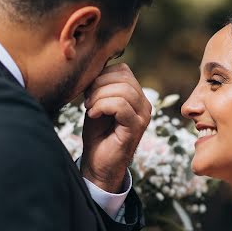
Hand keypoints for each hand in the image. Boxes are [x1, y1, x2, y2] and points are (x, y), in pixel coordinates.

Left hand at [82, 64, 151, 192]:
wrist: (97, 163)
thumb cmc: (97, 134)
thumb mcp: (98, 104)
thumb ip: (101, 86)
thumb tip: (95, 66)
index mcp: (136, 96)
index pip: (123, 70)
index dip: (101, 76)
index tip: (88, 92)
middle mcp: (144, 104)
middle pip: (124, 77)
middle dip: (98, 84)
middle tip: (87, 101)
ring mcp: (143, 116)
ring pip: (123, 90)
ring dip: (99, 96)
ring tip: (90, 108)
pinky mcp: (136, 128)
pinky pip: (121, 105)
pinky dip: (102, 106)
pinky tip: (93, 114)